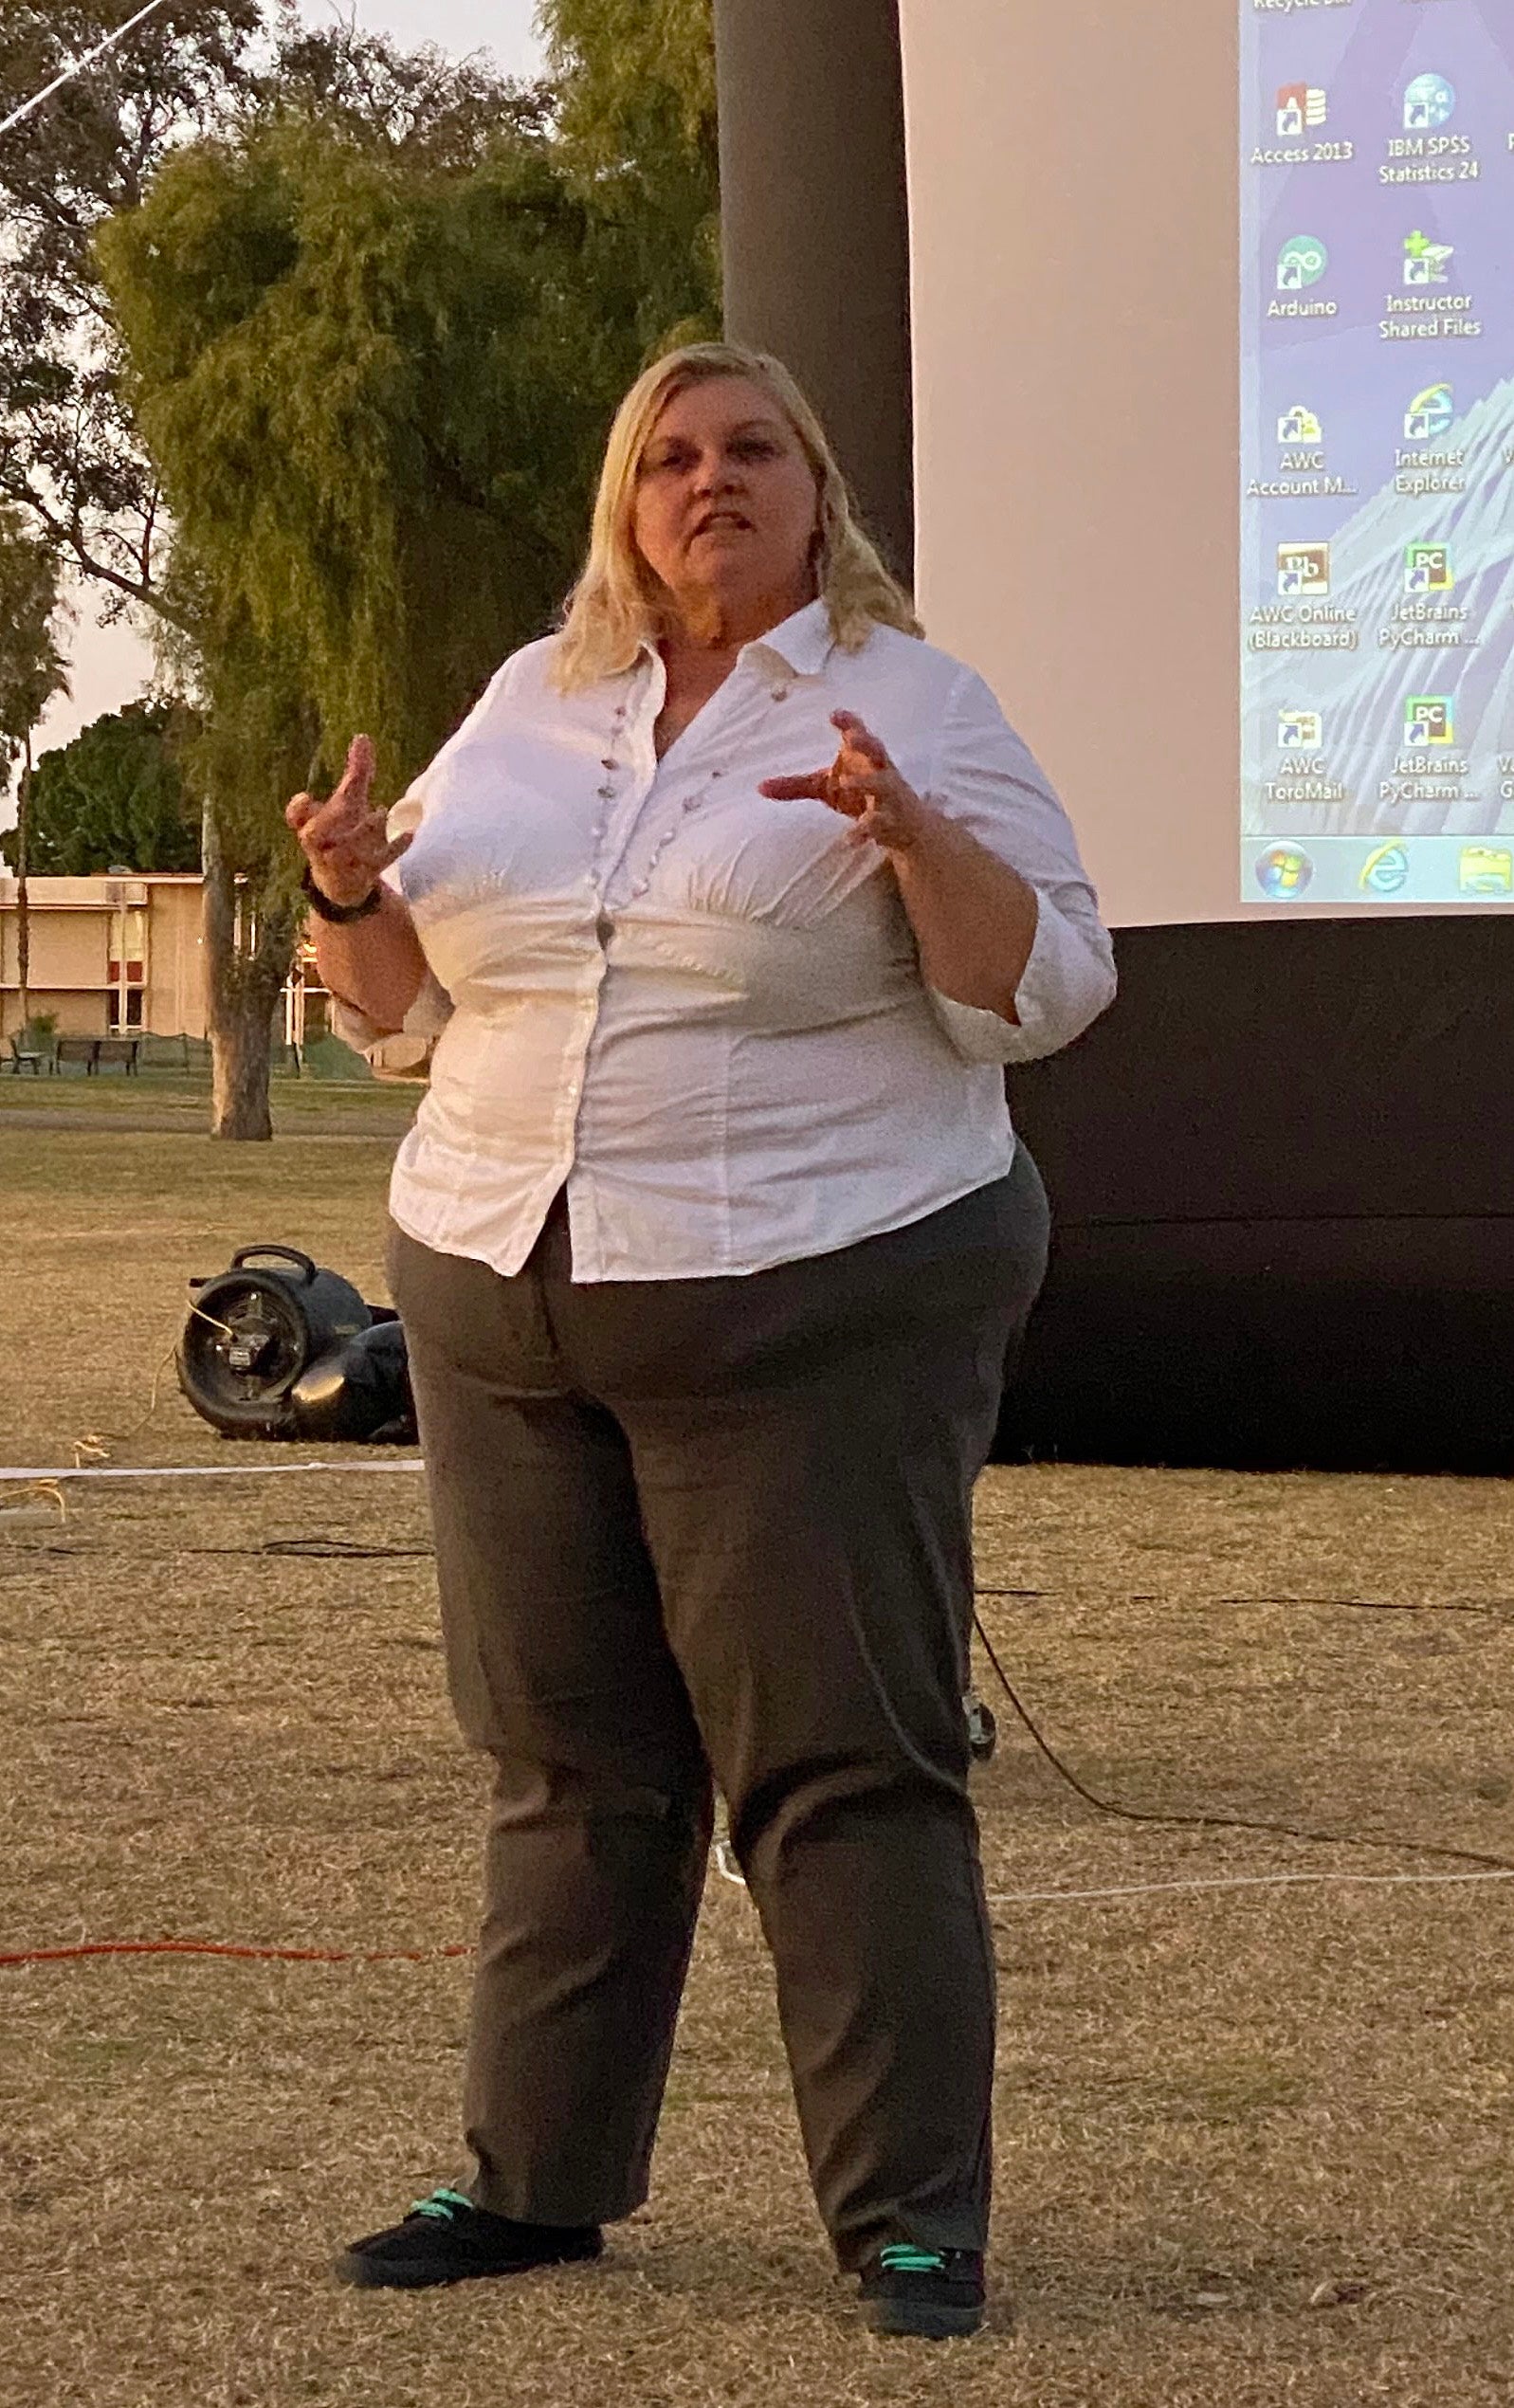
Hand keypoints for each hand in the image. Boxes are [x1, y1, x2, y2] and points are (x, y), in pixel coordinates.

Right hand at [285, 735, 410, 907]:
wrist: (342, 883)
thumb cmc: (342, 834)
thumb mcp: (348, 803)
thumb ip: (356, 773)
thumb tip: (363, 737)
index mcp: (310, 826)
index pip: (297, 816)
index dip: (298, 809)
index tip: (306, 797)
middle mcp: (320, 847)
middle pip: (315, 834)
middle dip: (333, 817)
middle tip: (350, 801)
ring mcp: (340, 864)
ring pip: (345, 850)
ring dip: (365, 829)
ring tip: (381, 813)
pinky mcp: (362, 876)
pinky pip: (378, 863)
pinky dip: (394, 848)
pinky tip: (410, 834)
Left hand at [758, 710, 933, 852]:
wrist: (905, 828)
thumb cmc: (861, 797)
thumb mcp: (825, 788)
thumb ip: (795, 786)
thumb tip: (759, 787)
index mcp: (864, 757)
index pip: (858, 733)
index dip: (849, 722)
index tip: (834, 714)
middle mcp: (880, 771)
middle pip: (878, 750)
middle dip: (867, 742)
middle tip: (852, 738)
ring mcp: (890, 796)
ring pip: (885, 785)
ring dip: (867, 783)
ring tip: (845, 782)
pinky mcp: (892, 821)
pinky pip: (880, 824)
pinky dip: (865, 830)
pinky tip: (849, 840)